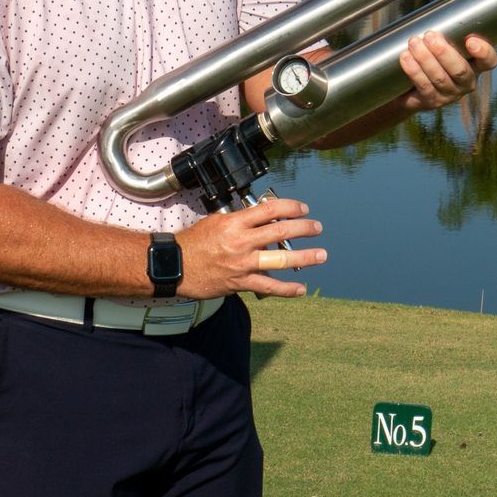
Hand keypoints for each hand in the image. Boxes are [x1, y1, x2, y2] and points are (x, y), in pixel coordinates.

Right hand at [175, 197, 324, 298]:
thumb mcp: (216, 221)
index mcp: (235, 223)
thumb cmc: (194, 242)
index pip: (270, 209)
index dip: (291, 207)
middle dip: (304, 228)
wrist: (175, 265)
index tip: (304, 209)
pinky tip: (301, 289)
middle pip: (281, 231)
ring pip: (280, 258)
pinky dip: (286, 289)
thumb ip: (241, 219)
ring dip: (305, 256)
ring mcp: (242, 263)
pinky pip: (268, 287)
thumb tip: (264, 216)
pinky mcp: (240, 283)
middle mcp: (241, 241)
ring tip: (321, 254)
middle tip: (317, 228)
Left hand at [397, 0, 496, 112]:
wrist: (408, 83)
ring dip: (426, 60)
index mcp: (475, 64)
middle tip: (430, 35)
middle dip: (444, 53)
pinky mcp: (431, 101)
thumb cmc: (430, 51)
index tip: (471, 40)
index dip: (483, 52)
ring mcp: (449, 94)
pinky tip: (405, 58)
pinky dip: (414, 71)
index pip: (489, 61)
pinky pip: (424, 87)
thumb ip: (446, 13)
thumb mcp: (440, 32)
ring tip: (413, 42)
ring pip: (441, 78)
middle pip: (461, 71)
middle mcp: (466, 82)